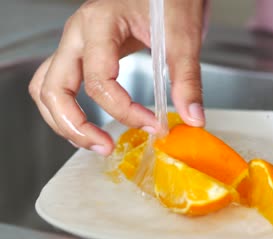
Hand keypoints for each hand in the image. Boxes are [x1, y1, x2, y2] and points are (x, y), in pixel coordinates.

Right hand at [29, 0, 204, 155]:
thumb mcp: (183, 37)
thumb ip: (187, 79)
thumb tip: (193, 118)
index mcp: (100, 23)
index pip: (99, 81)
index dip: (126, 111)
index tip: (154, 124)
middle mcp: (79, 32)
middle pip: (54, 88)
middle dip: (76, 125)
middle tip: (105, 147)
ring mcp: (76, 41)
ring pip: (47, 87)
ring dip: (63, 120)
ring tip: (92, 142)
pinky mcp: (82, 50)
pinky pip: (57, 81)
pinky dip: (66, 106)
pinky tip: (87, 123)